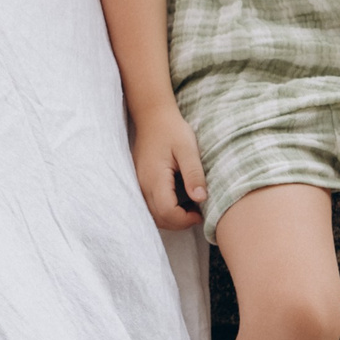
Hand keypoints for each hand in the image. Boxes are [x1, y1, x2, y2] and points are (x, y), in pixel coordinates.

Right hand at [129, 103, 207, 230]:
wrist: (153, 117)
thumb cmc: (172, 131)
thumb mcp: (188, 149)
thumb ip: (194, 174)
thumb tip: (200, 199)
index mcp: (155, 178)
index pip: (166, 212)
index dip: (184, 219)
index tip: (200, 212)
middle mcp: (142, 184)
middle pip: (158, 218)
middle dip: (179, 223)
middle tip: (197, 213)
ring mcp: (139, 184)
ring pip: (152, 215)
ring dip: (171, 219)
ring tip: (189, 208)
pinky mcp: (140, 183)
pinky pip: (149, 206)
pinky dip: (164, 211)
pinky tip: (178, 202)